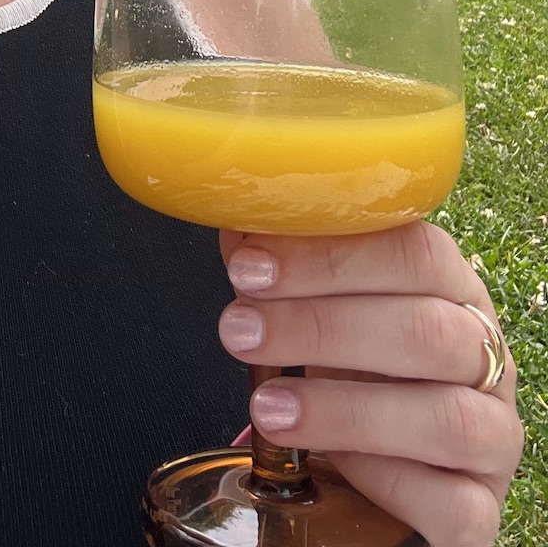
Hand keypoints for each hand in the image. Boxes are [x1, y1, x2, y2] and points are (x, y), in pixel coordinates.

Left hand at [218, 223, 523, 546]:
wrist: (379, 461)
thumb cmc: (350, 361)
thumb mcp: (318, 304)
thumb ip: (283, 268)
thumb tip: (237, 227)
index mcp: (450, 288)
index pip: (414, 252)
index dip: (328, 257)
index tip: (248, 268)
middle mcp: (484, 356)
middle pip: (427, 331)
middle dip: (320, 327)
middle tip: (240, 331)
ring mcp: (494, 434)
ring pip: (447, 420)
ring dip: (344, 410)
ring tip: (265, 407)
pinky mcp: (481, 505)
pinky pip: (453, 504)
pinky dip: (386, 481)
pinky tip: (332, 468)